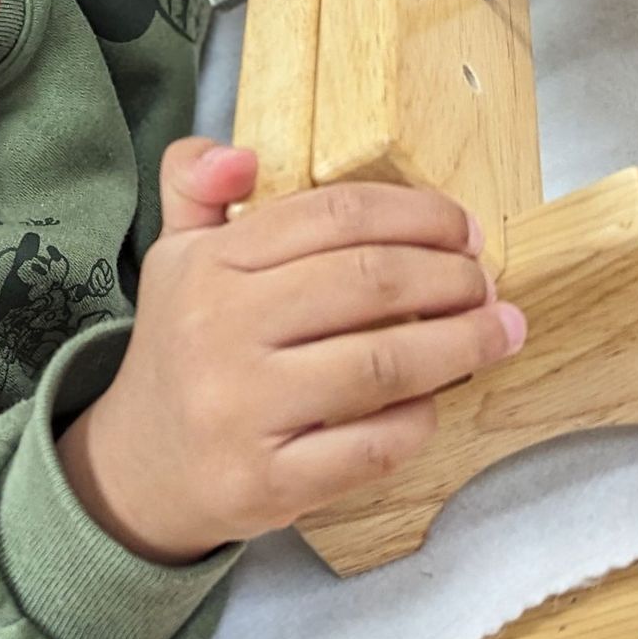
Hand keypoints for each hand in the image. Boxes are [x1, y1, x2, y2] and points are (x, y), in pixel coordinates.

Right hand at [56, 139, 523, 563]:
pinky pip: (372, 446)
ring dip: (460, 344)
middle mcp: (221, 331)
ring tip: (499, 331)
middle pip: (369, 283)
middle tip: (484, 281)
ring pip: (382, 365)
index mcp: (210, 265)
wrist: (138, 466)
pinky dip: (420, 420)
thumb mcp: (175, 253)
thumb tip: (240, 156)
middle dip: (450, 276)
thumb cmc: (182, 347)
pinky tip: (436, 401)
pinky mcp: (269, 483)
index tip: (462, 227)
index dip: (416, 213)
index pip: (334, 216)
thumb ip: (196, 181)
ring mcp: (244, 411)